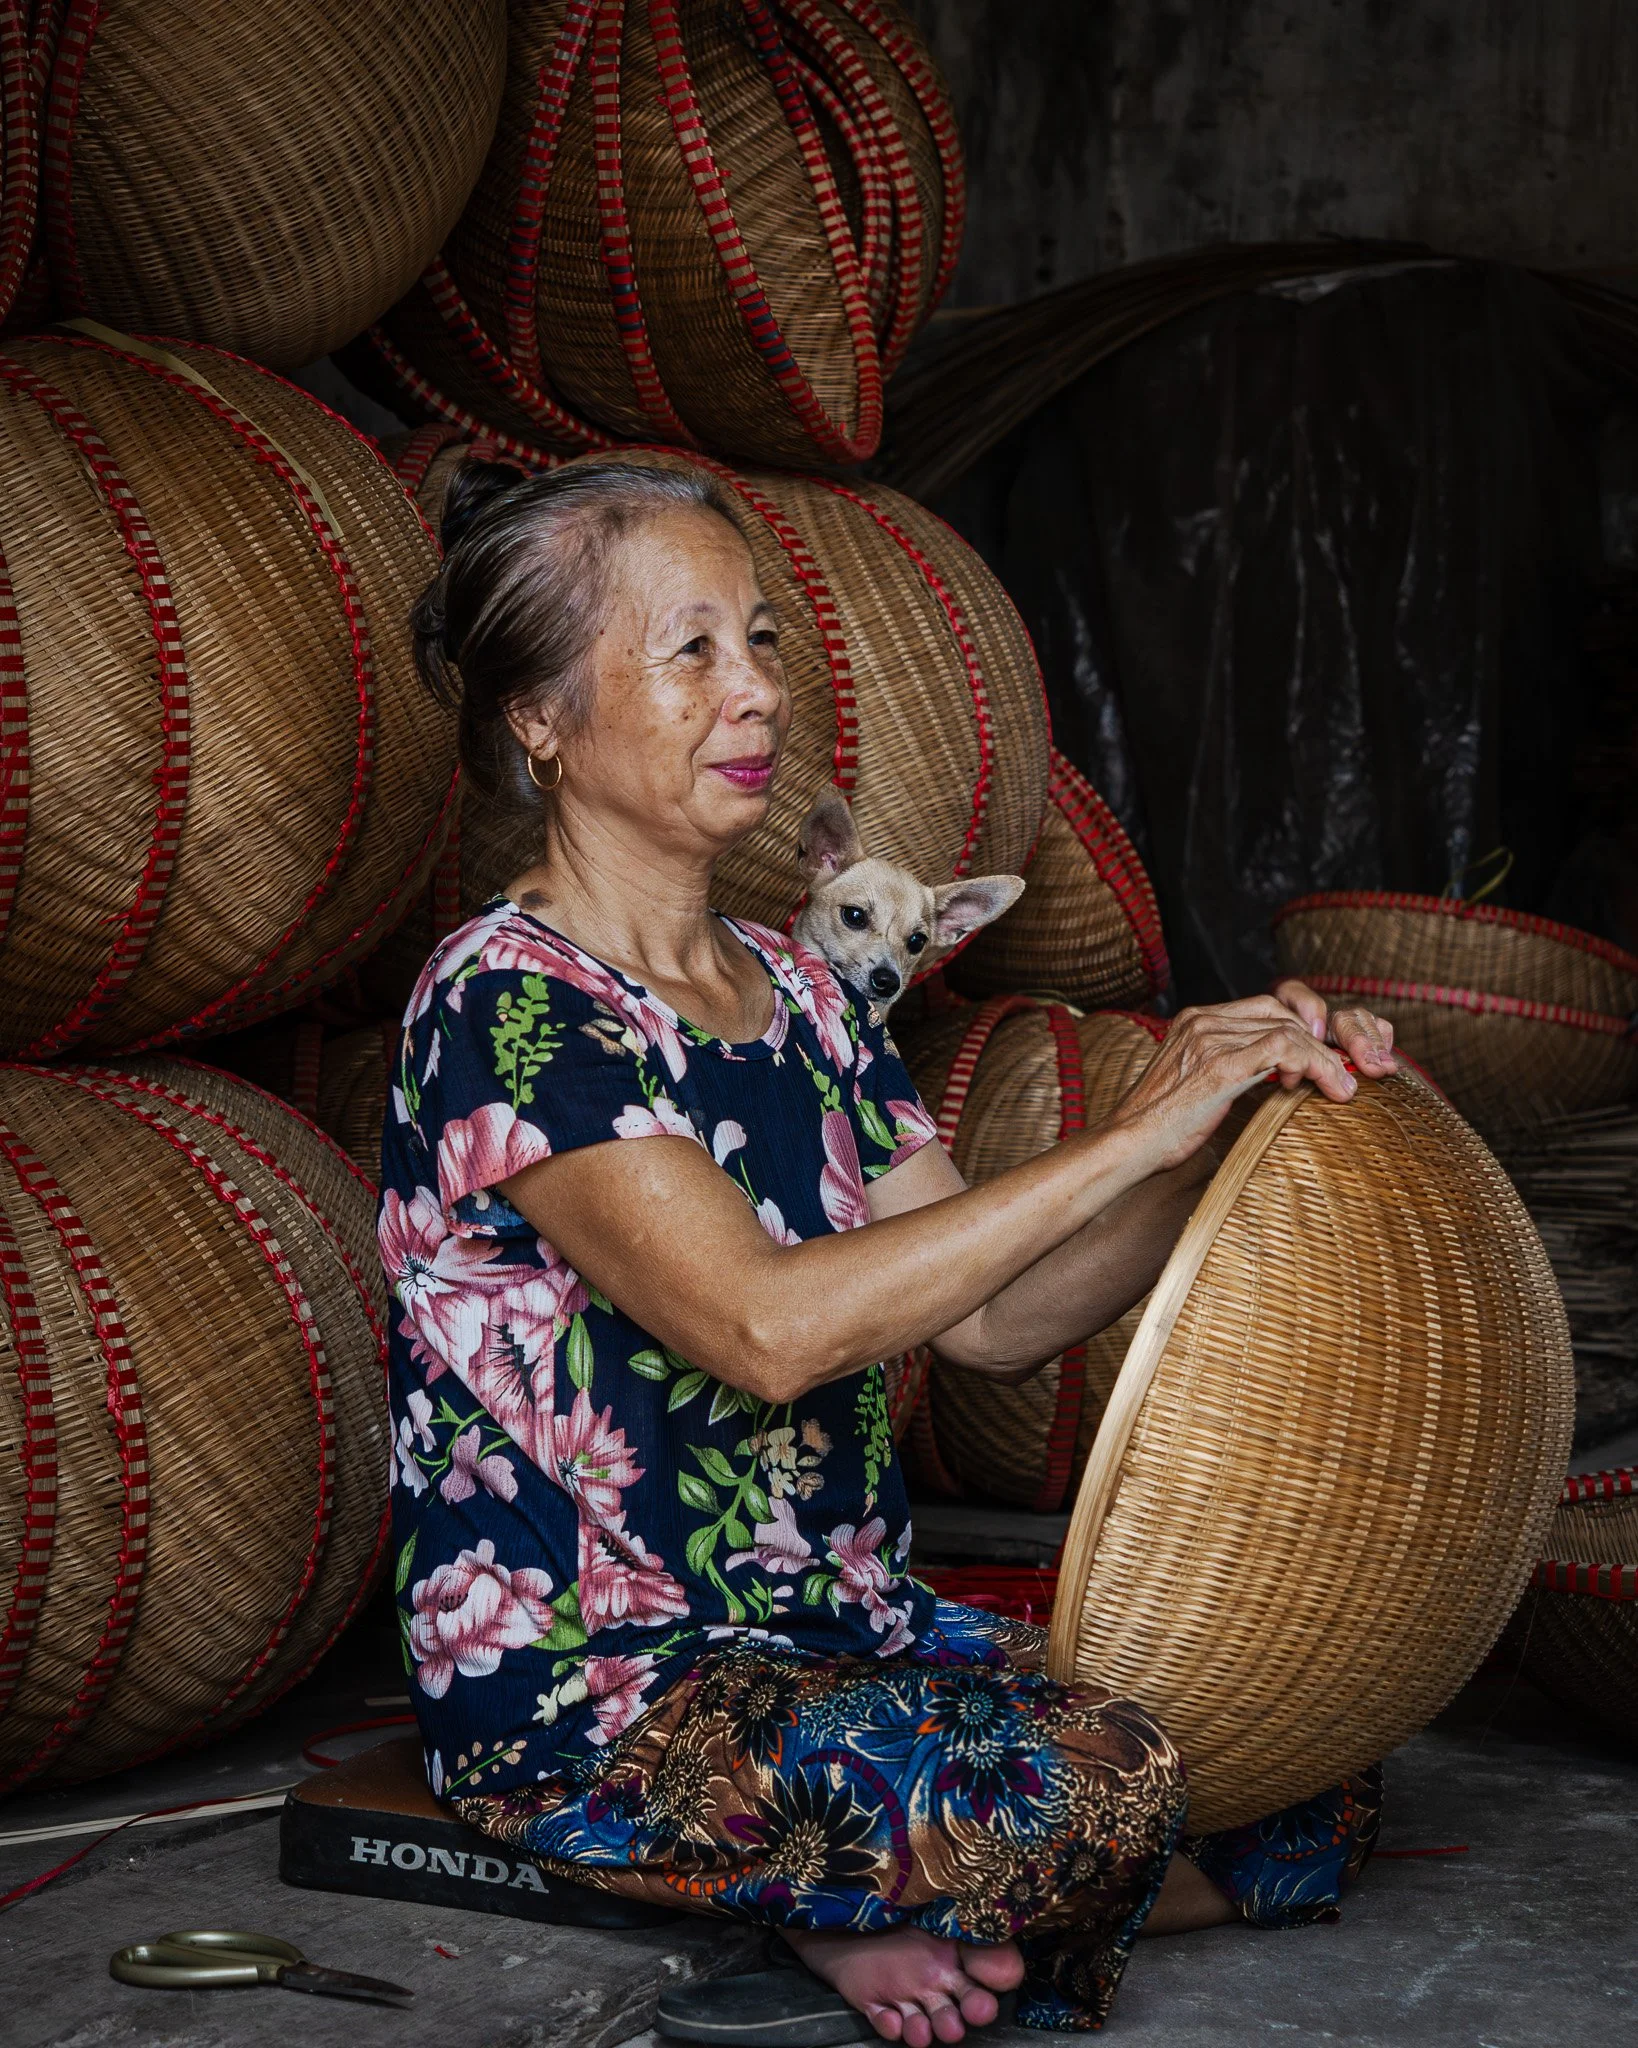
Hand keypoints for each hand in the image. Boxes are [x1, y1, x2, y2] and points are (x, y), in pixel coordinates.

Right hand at [1111, 985, 1395, 1173]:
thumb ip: (1233, 1068)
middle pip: (1284, 1013)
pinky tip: (1329, 1086)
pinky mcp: (1219, 1064)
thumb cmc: (1161, 1127)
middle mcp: (1203, 1020)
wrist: (1127, 1145)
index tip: (1325, 1058)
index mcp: (1196, 1019)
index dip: (1304, 1027)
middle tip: (1341, 1077)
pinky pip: (1285, 1048)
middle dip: (1322, 1042)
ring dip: (1327, 1059)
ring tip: (1341, 1088)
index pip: (1268, 1004)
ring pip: (1290, 1030)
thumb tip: (1281, 1075)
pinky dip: (1317, 1065)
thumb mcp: (1199, 1086)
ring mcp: (1210, 1038)